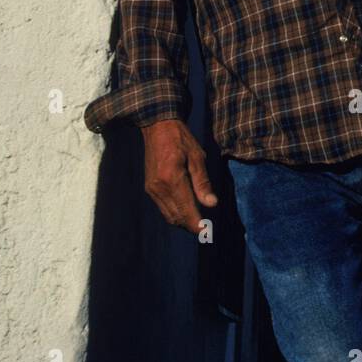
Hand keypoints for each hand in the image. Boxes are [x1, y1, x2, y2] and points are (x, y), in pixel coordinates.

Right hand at [140, 118, 217, 233]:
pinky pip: (163, 208)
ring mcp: (151, 189)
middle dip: (191, 226)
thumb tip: (211, 204)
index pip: (185, 210)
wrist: (157, 128)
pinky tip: (186, 210)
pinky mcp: (149, 188)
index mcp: (172, 179)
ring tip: (198, 222)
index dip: (196, 224)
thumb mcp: (198, 157)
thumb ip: (203, 183)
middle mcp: (159, 188)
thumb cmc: (181, 140)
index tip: (207, 232)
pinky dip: (175, 213)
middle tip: (206, 229)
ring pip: (168, 215)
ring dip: (183, 221)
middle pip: (176, 217)